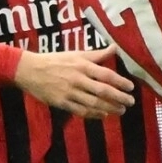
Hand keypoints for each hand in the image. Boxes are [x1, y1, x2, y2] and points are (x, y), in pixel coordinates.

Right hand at [14, 46, 135, 118]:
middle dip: (119, 98)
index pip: (105, 75)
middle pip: (102, 91)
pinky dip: (94, 114)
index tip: (131, 88)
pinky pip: (81, 111)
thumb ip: (96, 54)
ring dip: (109, 108)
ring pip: (93, 103)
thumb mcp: (75, 53)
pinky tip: (103, 115)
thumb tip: (115, 47)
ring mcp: (69, 92)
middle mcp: (77, 79)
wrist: (30, 70)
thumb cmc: (55, 60)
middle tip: (130, 102)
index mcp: (82, 65)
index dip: (120, 82)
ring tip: (121, 110)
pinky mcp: (62, 103)